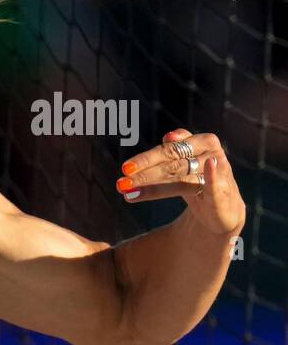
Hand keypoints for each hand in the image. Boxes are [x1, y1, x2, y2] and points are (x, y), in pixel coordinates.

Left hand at [117, 129, 245, 235]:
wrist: (224, 207)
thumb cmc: (198, 180)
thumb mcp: (185, 163)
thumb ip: (173, 151)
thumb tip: (168, 136)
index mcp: (202, 142)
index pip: (169, 149)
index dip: (146, 159)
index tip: (125, 168)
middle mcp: (211, 154)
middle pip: (172, 163)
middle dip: (144, 175)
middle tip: (121, 183)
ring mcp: (220, 173)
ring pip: (182, 178)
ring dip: (154, 187)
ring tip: (130, 194)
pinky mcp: (223, 193)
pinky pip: (213, 185)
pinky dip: (210, 178)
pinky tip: (204, 171)